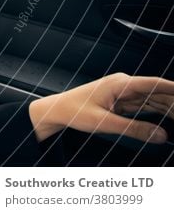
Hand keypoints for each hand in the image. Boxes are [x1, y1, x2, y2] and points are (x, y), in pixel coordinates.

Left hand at [28, 72, 173, 143]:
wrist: (57, 110)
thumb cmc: (74, 111)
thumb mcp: (104, 122)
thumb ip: (134, 129)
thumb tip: (161, 135)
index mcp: (120, 83)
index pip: (155, 83)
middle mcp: (124, 84)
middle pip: (159, 92)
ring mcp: (124, 92)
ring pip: (154, 99)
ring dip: (170, 108)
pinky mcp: (122, 101)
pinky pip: (146, 105)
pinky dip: (160, 112)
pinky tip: (170, 119)